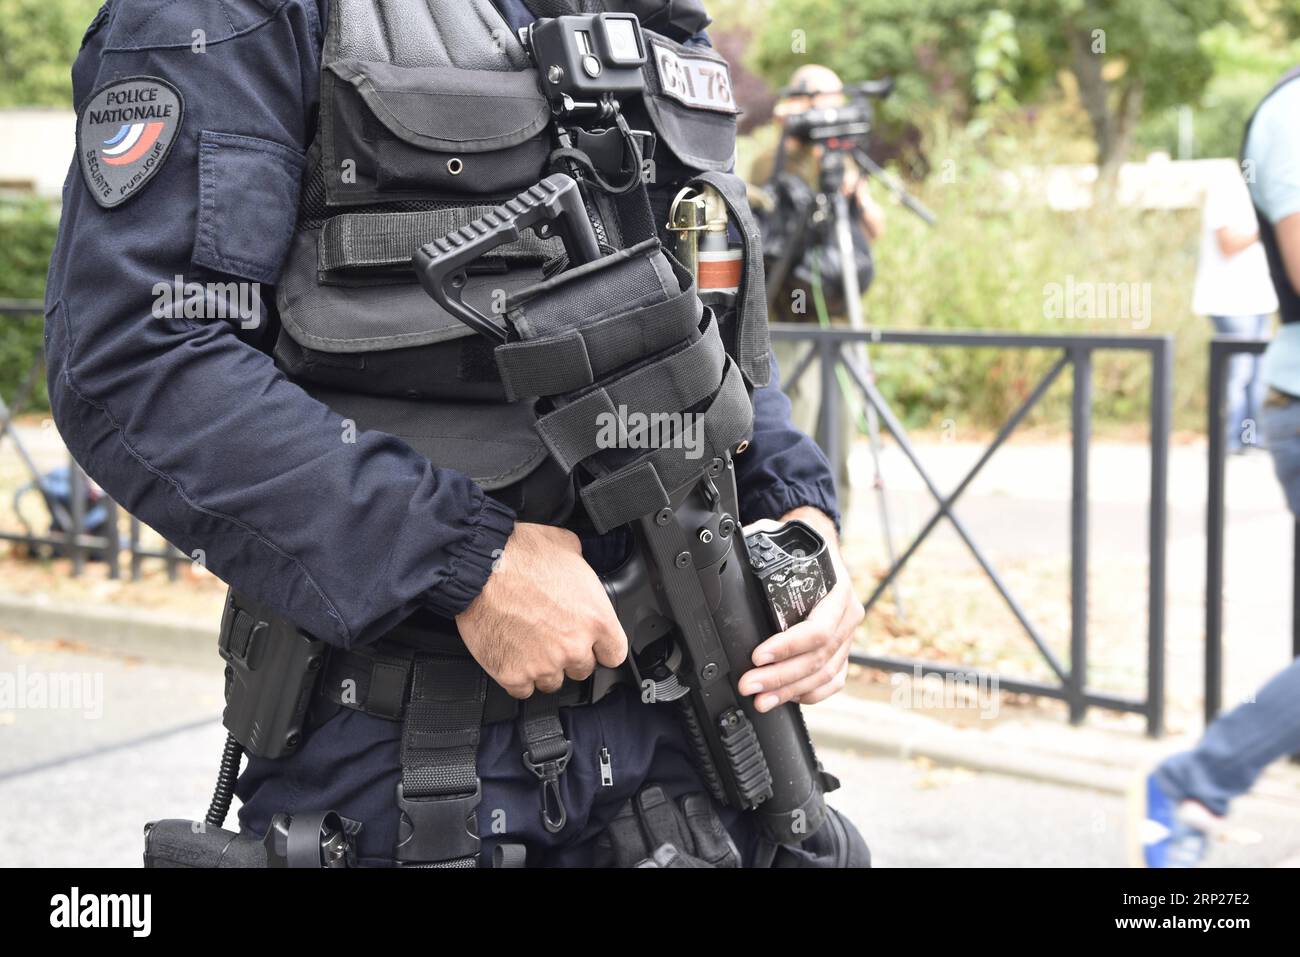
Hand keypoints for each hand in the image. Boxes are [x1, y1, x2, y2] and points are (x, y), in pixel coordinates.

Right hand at [455, 522, 627, 698]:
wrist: (479, 567)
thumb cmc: (520, 554)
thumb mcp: (568, 547)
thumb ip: (582, 570)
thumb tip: (579, 571)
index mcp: (596, 618)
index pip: (614, 653)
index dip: (602, 647)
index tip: (593, 644)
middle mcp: (573, 646)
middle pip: (583, 670)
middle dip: (570, 655)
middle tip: (553, 637)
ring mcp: (543, 664)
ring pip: (553, 683)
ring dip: (545, 668)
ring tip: (530, 646)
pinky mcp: (513, 674)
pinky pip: (523, 690)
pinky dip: (518, 677)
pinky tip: (513, 658)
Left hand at [738, 507, 861, 711]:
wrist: (821, 549)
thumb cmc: (800, 549)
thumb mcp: (782, 545)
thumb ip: (759, 555)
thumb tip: (724, 564)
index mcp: (837, 590)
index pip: (818, 629)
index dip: (787, 647)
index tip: (758, 656)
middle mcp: (848, 616)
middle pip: (818, 659)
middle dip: (780, 677)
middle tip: (749, 684)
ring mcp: (848, 637)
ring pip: (823, 674)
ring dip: (789, 691)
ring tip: (761, 699)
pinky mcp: (843, 651)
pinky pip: (832, 681)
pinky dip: (808, 694)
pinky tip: (785, 698)